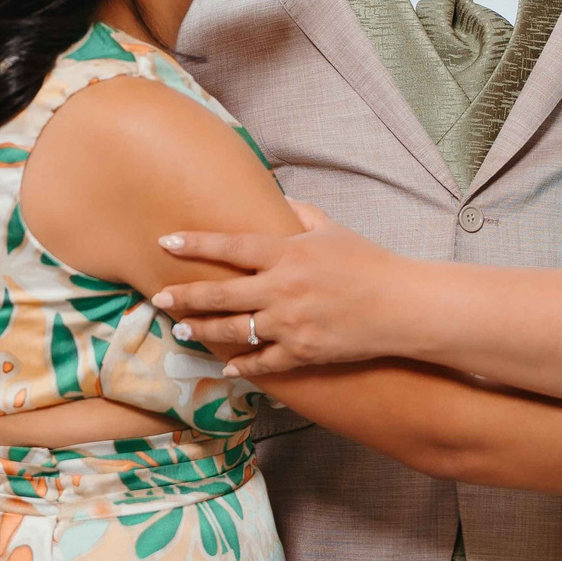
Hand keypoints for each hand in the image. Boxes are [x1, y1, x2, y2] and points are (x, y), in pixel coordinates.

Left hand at [151, 204, 394, 376]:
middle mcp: (283, 288)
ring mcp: (290, 323)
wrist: (401, 306)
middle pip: (220, 294)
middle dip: (185, 296)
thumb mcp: (332, 229)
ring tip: (183, 330)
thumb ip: (300, 212)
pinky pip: (263, 362)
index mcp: (288, 253)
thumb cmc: (369, 263)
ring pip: (233, 330)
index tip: (166, 242)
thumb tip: (277, 194)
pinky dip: (243, 365)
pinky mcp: (302, 352)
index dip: (196, 244)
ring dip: (203, 330)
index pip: (230, 247)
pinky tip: (227, 366)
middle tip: (160, 298)